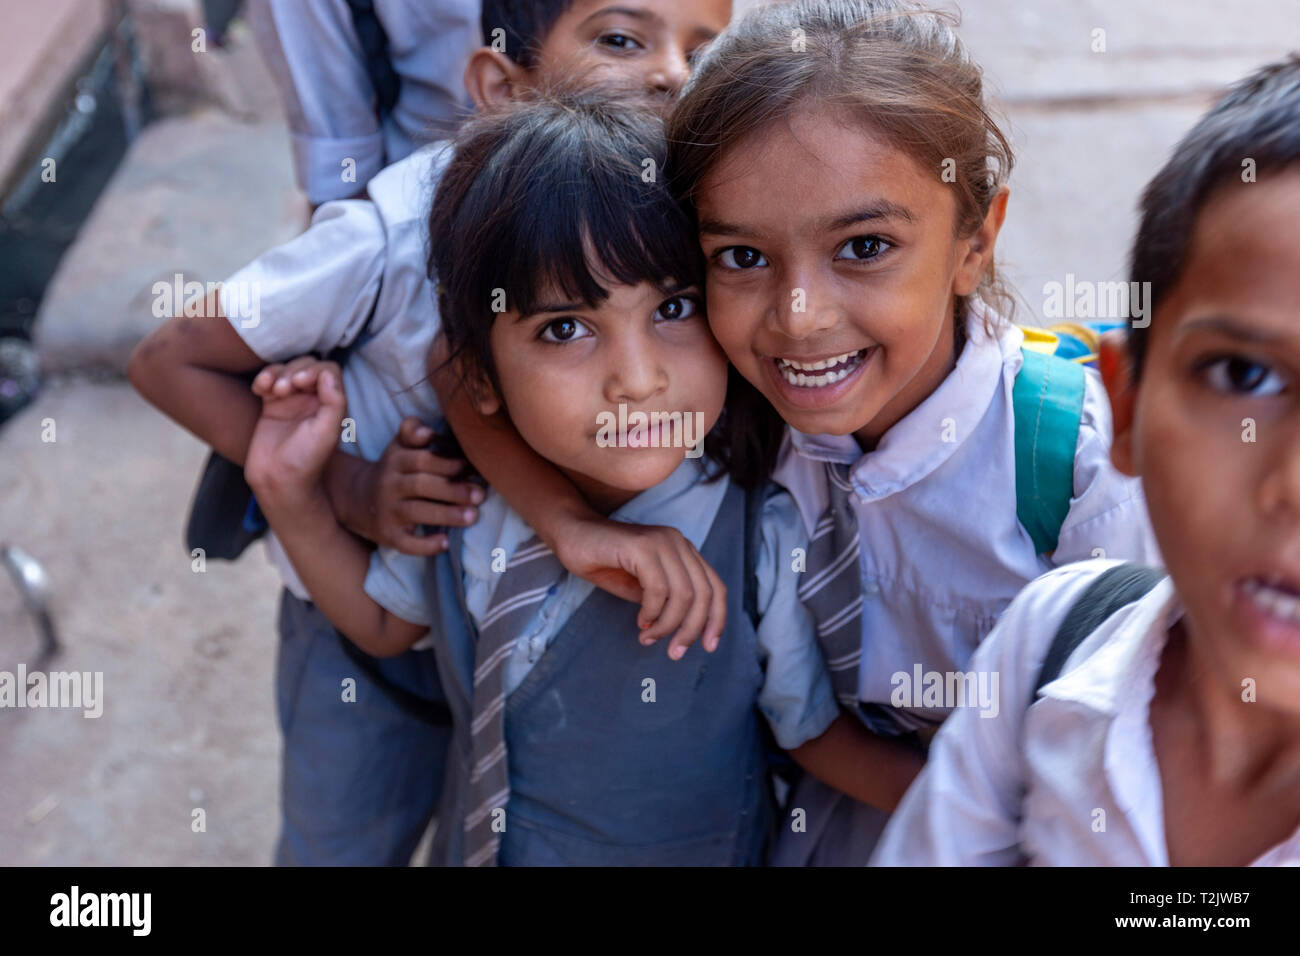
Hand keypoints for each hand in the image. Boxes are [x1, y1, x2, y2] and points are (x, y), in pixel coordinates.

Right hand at [244, 357, 345, 509]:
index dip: (315, 370)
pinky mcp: (271, 405)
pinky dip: (263, 378)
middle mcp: (314, 400)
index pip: (328, 371)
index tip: (301, 382)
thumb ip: (334, 401)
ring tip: (273, 390)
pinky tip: (260, 389)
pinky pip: (268, 380)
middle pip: (306, 366)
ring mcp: (291, 401)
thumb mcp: (327, 431)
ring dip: (277, 372)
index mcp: (331, 404)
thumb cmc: (307, 460)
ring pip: (286, 370)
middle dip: (294, 370)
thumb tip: (327, 372)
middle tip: (285, 389)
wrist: (278, 480)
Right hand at [362, 417, 484, 555]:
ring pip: (415, 513)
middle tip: (480, 495)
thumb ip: (412, 431)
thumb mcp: (399, 446)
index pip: (421, 460)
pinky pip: (405, 543)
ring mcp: (386, 511)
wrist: (358, 499)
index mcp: (395, 461)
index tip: (471, 469)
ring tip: (473, 516)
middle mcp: (388, 485)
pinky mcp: (387, 535)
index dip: (447, 464)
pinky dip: (425, 545)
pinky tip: (445, 542)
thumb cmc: (394, 470)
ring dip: (446, 515)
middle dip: (452, 490)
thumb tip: (427, 432)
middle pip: (421, 485)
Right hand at [550, 513, 726, 659]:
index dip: (717, 619)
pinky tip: (640, 621)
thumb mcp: (644, 589)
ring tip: (648, 637)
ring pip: (683, 595)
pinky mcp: (642, 546)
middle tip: (674, 652)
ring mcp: (662, 541)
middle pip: (704, 594)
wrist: (572, 535)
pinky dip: (652, 612)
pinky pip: (658, 589)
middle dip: (691, 629)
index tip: (708, 646)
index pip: (716, 587)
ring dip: (667, 625)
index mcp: (685, 551)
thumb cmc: (605, 563)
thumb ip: (668, 604)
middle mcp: (678, 543)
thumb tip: (686, 633)